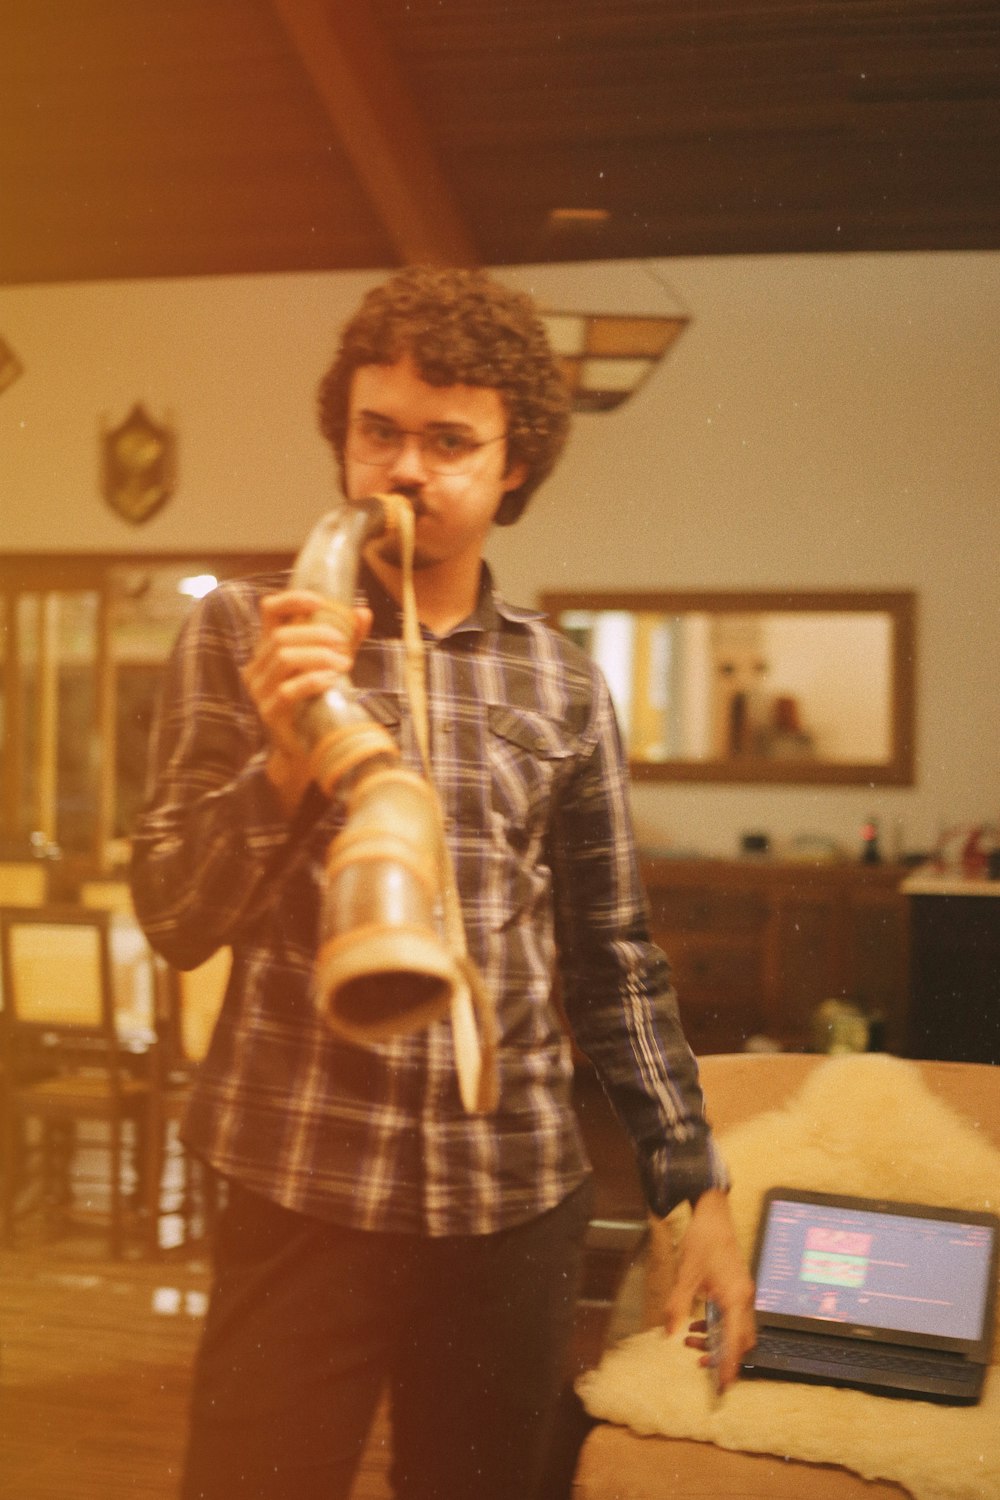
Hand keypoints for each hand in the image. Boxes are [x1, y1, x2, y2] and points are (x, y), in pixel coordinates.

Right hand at [242, 588, 371, 809]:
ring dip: (318, 656)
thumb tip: (364, 611)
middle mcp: (257, 667)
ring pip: (284, 659)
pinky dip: (313, 680)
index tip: (320, 602)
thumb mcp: (331, 664)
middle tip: (343, 644)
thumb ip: (345, 639)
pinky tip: (332, 680)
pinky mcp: (269, 712)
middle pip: (281, 636)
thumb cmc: (316, 701)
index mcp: (268, 649)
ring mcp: (259, 691)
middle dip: (316, 635)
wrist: (306, 747)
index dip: (292, 600)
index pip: (269, 611)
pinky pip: (289, 690)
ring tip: (344, 663)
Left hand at [662, 1188, 756, 1392]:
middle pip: (741, 1340)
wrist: (714, 1212)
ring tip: (690, 1341)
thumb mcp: (685, 1273)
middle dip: (722, 1355)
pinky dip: (717, 1326)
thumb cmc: (702, 1239)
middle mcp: (744, 1297)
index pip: (735, 1340)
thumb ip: (677, 1304)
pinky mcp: (738, 1287)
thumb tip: (668, 1332)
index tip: (722, 1386)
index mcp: (735, 1297)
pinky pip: (733, 1316)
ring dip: (717, 1340)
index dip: (729, 1365)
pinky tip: (697, 1324)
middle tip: (698, 1362)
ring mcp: (743, 1292)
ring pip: (737, 1329)